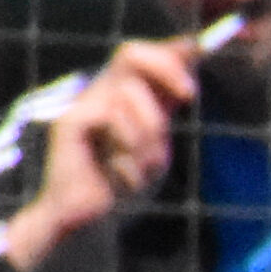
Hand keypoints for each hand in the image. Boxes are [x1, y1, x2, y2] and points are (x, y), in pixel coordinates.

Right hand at [4, 36, 200, 268]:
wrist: (90, 222)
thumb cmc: (123, 183)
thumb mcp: (156, 139)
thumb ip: (168, 102)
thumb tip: (191, 60)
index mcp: (121, 95)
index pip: (142, 55)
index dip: (172, 49)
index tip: (201, 51)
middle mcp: (100, 94)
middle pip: (129, 52)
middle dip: (167, 68)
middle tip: (191, 95)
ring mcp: (81, 105)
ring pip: (129, 91)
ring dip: (150, 130)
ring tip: (145, 164)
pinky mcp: (69, 122)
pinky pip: (110, 114)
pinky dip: (128, 142)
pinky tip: (122, 170)